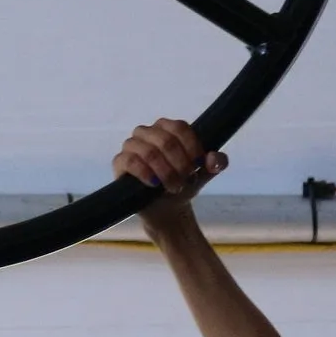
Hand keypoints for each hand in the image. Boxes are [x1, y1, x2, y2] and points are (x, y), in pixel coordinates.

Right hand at [114, 118, 227, 239]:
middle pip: (166, 140)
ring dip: (166, 172)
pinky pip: (129, 160)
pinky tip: (154, 184)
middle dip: (180, 164)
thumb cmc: (183, 183)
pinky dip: (144, 172)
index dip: (192, 147)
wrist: (167, 208)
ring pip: (148, 151)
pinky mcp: (120, 162)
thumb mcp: (204, 174)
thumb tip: (215, 159)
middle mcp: (148, 132)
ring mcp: (131, 146)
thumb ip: (215, 163)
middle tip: (186, 180)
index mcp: (168, 128)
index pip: (180, 127)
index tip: (199, 165)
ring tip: (174, 186)